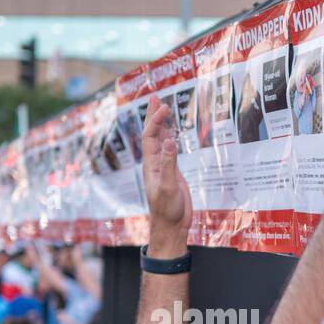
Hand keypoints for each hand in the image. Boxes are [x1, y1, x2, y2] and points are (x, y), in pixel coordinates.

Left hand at [140, 95, 191, 255]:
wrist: (171, 227)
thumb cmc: (168, 210)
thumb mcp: (168, 187)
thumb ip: (169, 164)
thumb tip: (169, 141)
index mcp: (151, 165)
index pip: (151, 136)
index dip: (155, 120)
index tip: (163, 106)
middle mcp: (155, 163)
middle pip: (152, 134)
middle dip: (153, 115)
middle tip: (155, 97)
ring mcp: (164, 167)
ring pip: (161, 140)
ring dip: (161, 123)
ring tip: (162, 108)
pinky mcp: (173, 173)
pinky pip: (170, 150)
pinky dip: (171, 137)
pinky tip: (172, 131)